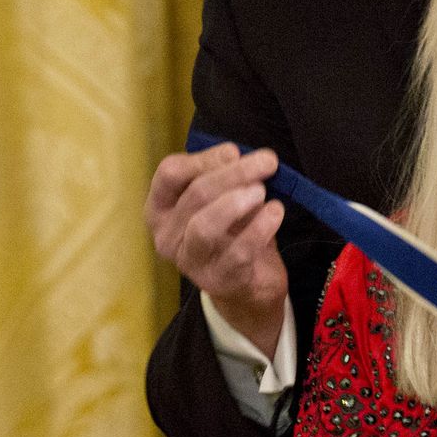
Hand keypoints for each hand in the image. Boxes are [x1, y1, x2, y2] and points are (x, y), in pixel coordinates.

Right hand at [145, 144, 287, 356]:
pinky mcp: (218, 281)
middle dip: (234, 173)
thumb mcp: (221, 198)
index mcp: (160, 209)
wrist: (248, 285)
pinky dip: (259, 228)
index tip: (234, 151)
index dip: (204, 158)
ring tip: (262, 191)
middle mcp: (167, 236)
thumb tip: (233, 155)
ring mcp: (190, 262)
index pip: (170, 173)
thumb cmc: (231, 231)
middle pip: (195, 194)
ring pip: (205, 226)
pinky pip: (238, 251)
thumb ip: (222, 174)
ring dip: (237, 202)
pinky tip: (275, 212)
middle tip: (267, 162)